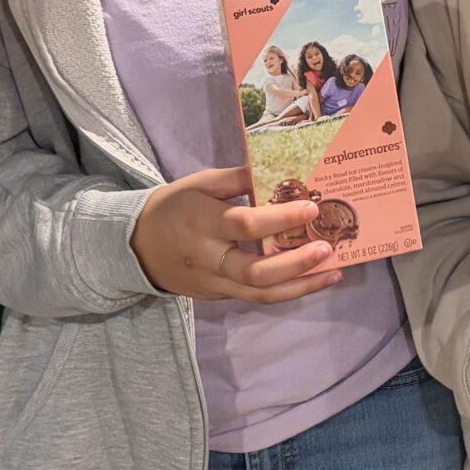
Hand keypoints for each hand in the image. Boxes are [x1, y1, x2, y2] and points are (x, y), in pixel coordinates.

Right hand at [130, 166, 343, 304]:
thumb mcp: (199, 184)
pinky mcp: (219, 297)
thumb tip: (279, 172)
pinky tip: (313, 278)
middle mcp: (209, 259)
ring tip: (333, 272)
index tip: (310, 207)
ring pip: (260, 294)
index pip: (245, 225)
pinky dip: (287, 290)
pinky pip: (256, 297)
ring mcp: (214, 284)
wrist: (136, 248)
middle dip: (295, 263)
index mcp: (201, 223)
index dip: (280, 218)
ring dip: (301, 286)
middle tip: (326, 248)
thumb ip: (238, 179)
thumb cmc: (173, 207)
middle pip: (255, 272)